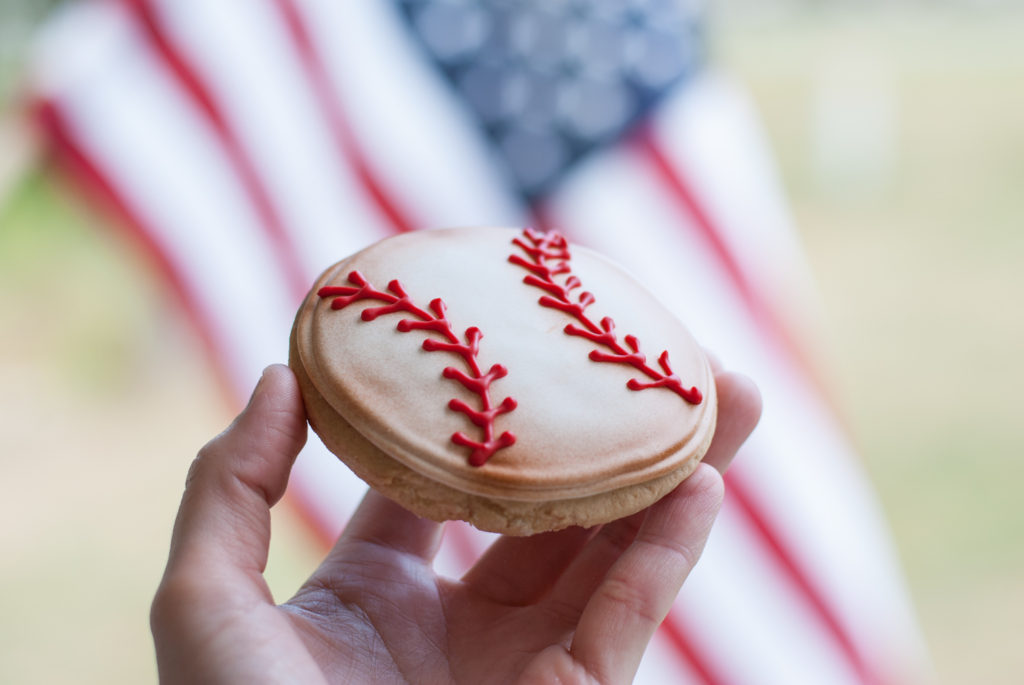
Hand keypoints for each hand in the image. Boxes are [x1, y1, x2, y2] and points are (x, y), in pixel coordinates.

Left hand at [151, 361, 759, 683]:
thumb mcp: (207, 599)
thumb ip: (230, 485)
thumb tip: (280, 374)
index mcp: (381, 593)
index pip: (445, 483)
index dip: (483, 414)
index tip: (520, 342)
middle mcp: (462, 622)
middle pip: (554, 507)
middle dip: (611, 434)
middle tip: (659, 358)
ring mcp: (523, 664)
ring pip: (612, 553)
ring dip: (673, 475)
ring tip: (726, 395)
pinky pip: (627, 622)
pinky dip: (666, 556)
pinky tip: (701, 483)